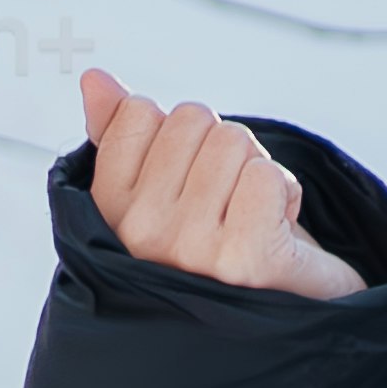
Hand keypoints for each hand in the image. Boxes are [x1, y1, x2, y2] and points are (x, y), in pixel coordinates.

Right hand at [74, 69, 354, 298]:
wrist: (291, 309)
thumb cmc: (224, 240)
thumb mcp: (167, 185)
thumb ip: (123, 132)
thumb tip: (96, 78)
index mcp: (111, 210)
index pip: (138, 112)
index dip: (181, 134)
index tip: (192, 180)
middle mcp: (140, 233)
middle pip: (193, 119)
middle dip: (225, 149)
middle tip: (233, 201)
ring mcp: (191, 248)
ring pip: (234, 142)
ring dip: (258, 171)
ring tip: (256, 216)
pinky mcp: (247, 260)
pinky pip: (267, 175)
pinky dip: (286, 191)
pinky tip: (278, 228)